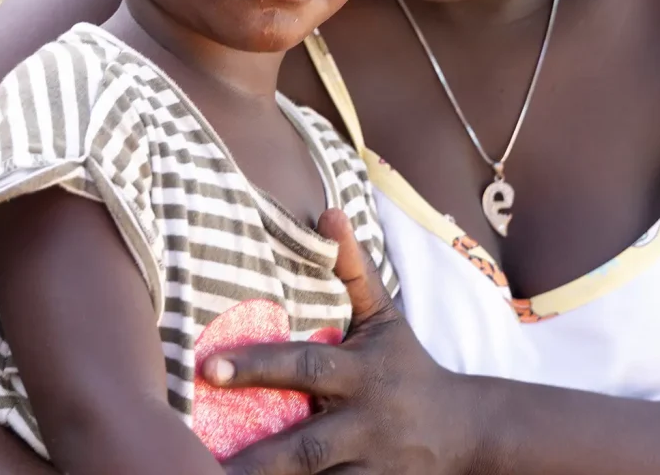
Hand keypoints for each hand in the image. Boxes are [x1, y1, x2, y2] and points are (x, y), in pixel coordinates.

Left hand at [200, 209, 479, 474]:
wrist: (465, 433)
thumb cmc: (407, 365)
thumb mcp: (384, 316)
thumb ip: (354, 268)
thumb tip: (328, 210)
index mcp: (361, 372)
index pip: (307, 366)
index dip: (260, 366)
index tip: (209, 367)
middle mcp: (363, 422)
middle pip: (305, 446)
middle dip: (254, 457)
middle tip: (194, 456)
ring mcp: (367, 467)